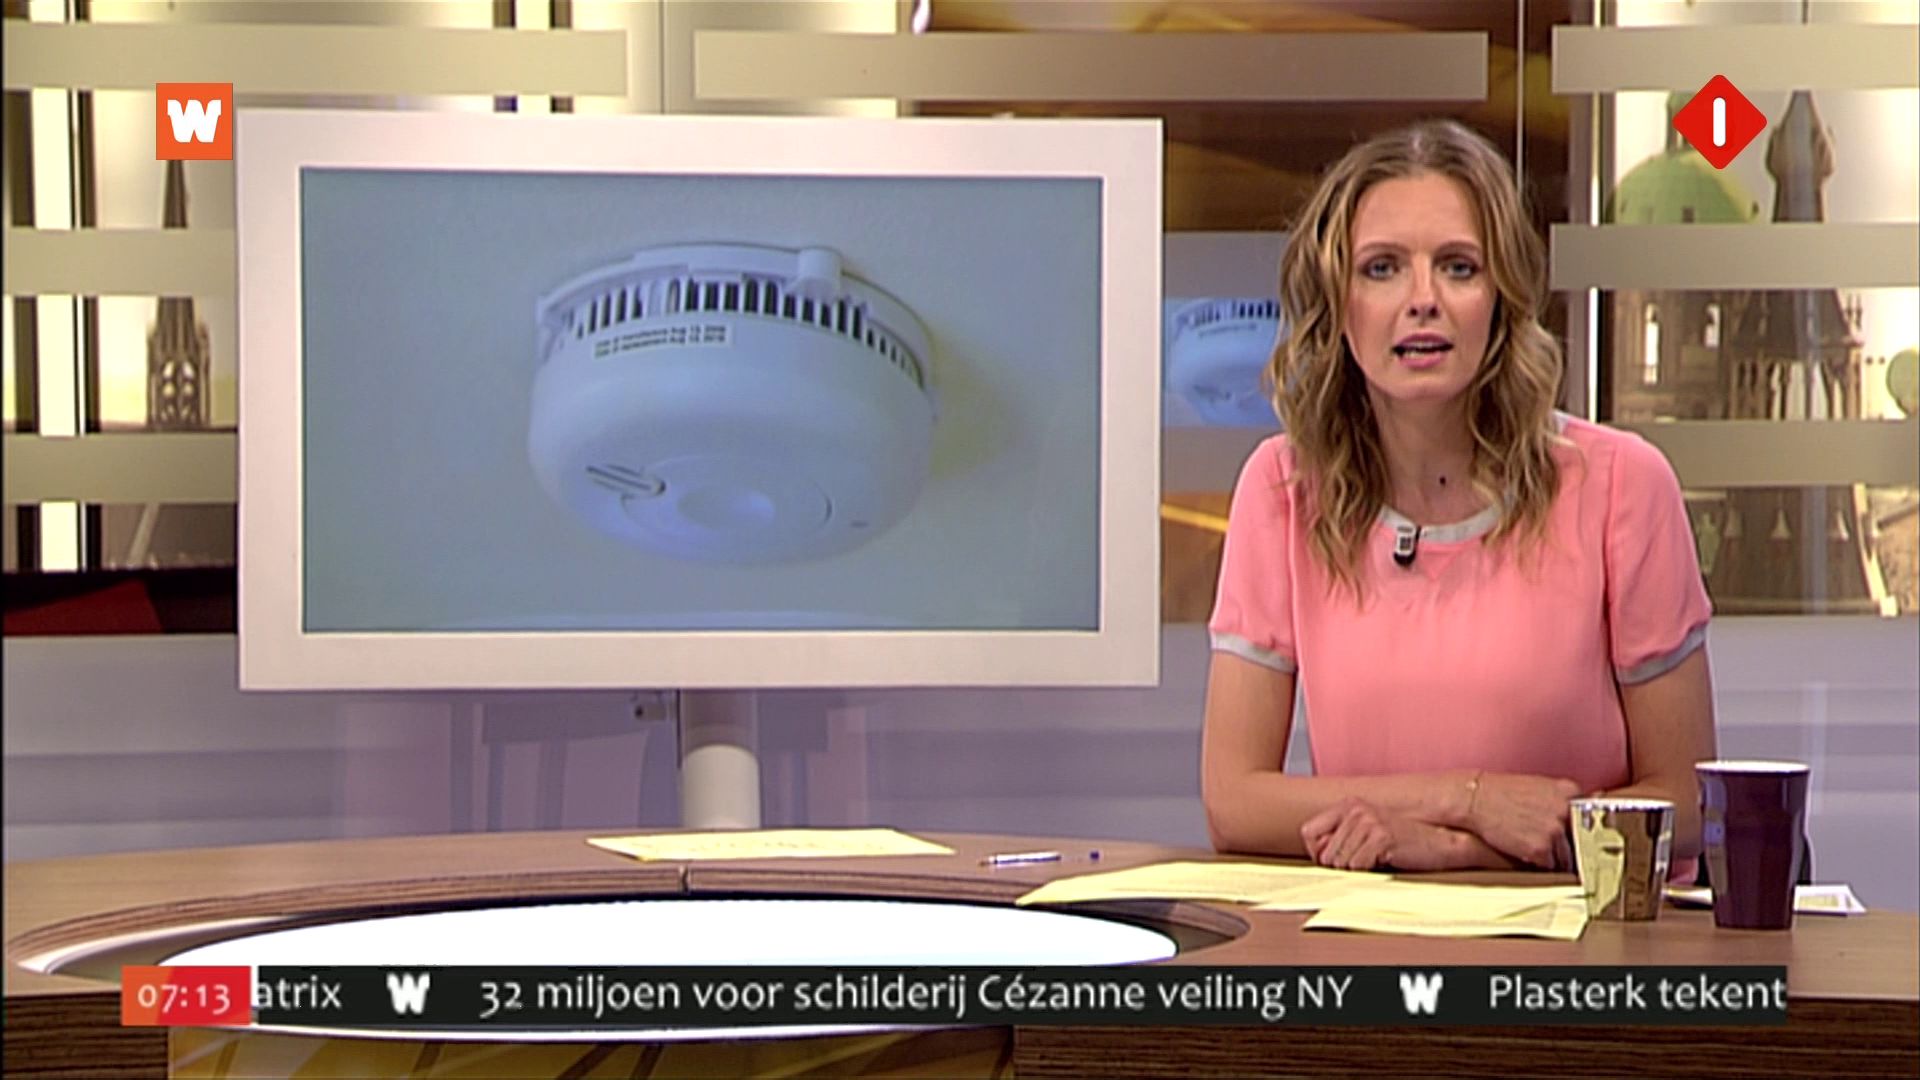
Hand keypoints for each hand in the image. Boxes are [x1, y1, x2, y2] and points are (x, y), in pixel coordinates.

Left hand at [1301, 797, 1468, 871]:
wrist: (1440, 842)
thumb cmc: (1403, 841)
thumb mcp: (1366, 832)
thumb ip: (1340, 838)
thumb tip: (1317, 858)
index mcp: (1347, 805)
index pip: (1307, 832)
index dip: (1317, 853)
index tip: (1335, 860)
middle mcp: (1355, 809)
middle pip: (1324, 853)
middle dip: (1341, 866)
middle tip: (1364, 862)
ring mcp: (1368, 821)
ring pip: (1340, 862)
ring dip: (1357, 870)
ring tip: (1376, 860)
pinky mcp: (1381, 836)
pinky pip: (1357, 866)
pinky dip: (1368, 871)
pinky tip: (1384, 861)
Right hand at [1460, 773, 1579, 869]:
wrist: (1475, 800)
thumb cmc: (1503, 794)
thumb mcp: (1540, 788)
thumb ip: (1563, 802)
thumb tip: (1583, 820)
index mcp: (1570, 791)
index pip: (1589, 819)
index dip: (1584, 831)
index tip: (1582, 839)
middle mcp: (1566, 811)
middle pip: (1582, 840)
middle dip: (1573, 847)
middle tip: (1560, 849)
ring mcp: (1555, 831)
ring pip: (1568, 856)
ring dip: (1556, 858)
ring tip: (1538, 850)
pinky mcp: (1542, 849)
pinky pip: (1551, 866)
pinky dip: (1542, 864)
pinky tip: (1528, 854)